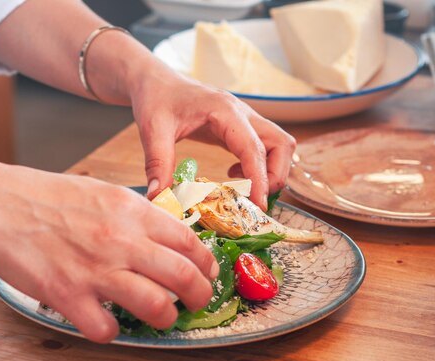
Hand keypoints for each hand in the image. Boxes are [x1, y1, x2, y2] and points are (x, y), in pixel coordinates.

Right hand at [0, 165, 216, 342]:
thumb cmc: (47, 196)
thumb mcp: (103, 191)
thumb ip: (136, 214)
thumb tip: (164, 236)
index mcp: (132, 211)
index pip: (188, 241)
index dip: (206, 263)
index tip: (208, 273)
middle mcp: (121, 240)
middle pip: (182, 276)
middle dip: (199, 295)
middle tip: (197, 302)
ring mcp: (95, 269)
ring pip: (155, 306)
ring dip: (165, 317)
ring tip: (162, 317)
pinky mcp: (68, 295)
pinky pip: (105, 329)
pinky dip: (110, 332)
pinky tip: (105, 322)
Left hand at [130, 70, 295, 210]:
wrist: (158, 82)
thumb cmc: (156, 99)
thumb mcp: (152, 130)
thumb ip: (157, 163)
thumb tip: (159, 197)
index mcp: (225, 111)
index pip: (254, 148)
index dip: (259, 179)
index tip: (257, 205)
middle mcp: (243, 113)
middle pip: (282, 145)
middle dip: (275, 176)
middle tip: (252, 199)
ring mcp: (245, 120)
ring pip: (279, 146)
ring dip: (271, 172)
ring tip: (244, 189)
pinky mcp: (240, 128)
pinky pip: (264, 148)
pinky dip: (259, 167)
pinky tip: (233, 175)